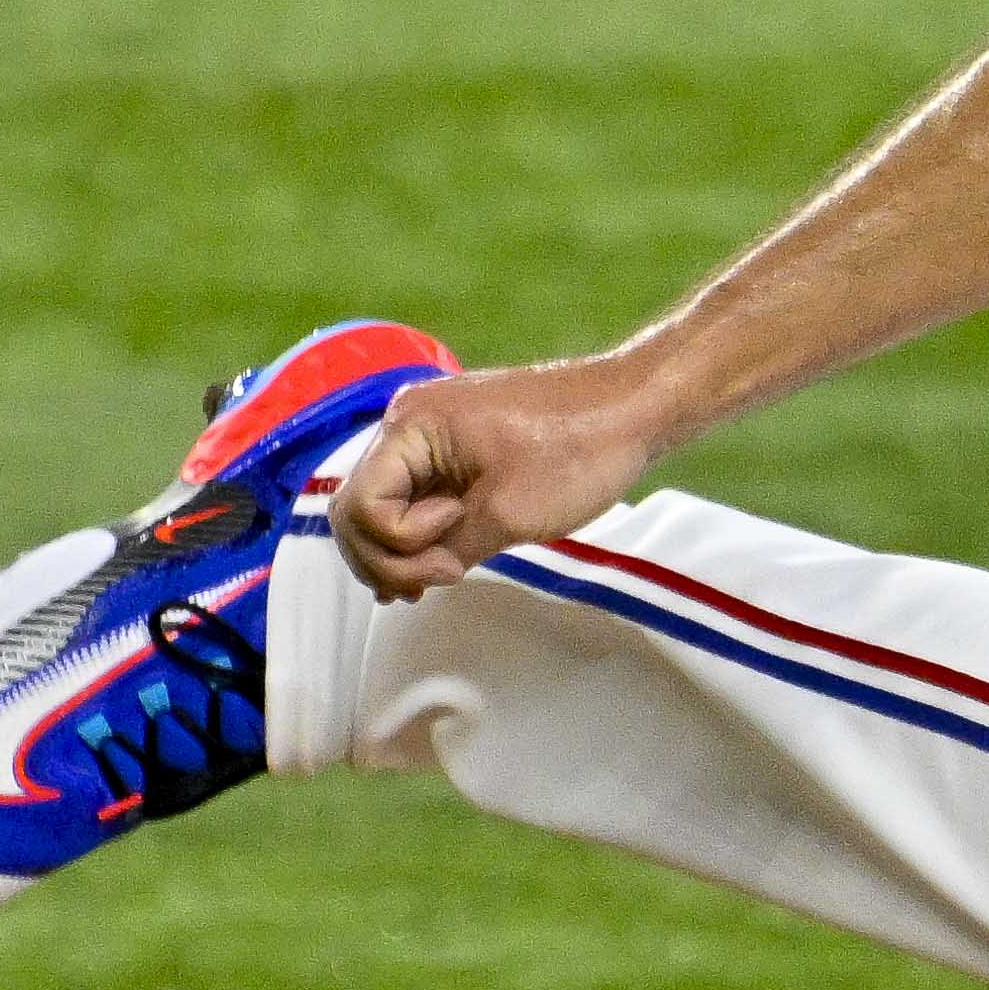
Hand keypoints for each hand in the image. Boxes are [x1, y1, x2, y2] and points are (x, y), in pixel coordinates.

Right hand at [327, 353, 681, 597]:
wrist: (631, 409)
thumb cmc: (577, 450)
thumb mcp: (507, 513)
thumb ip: (447, 549)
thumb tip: (406, 580)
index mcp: (412, 424)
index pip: (360, 506)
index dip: (399, 545)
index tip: (453, 555)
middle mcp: (407, 423)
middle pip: (356, 509)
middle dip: (389, 556)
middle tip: (444, 579)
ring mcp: (427, 436)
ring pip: (380, 508)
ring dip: (399, 551)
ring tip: (442, 577)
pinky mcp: (450, 450)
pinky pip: (411, 498)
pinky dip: (417, 535)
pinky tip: (435, 566)